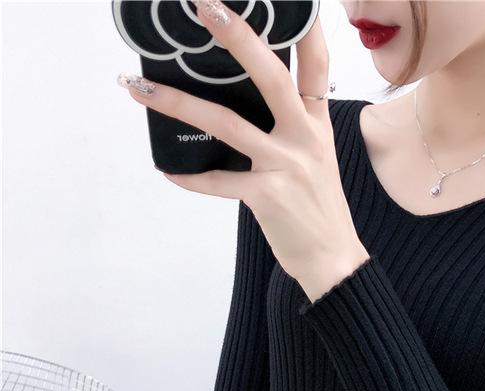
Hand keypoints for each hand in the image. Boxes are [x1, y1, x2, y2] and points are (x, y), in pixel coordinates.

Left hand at [117, 0, 369, 303]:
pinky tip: (169, 170)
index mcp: (318, 124)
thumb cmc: (319, 208)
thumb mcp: (316, 158)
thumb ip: (290, 126)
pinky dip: (189, 176)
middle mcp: (305, 138)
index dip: (304, 26)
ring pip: (226, 123)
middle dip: (237, 38)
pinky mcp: (266, 196)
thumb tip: (243, 101)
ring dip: (178, 103)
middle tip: (202, 6)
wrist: (333, 259)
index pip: (316, 64)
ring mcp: (286, 166)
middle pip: (272, 77)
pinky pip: (216, 180)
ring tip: (139, 86)